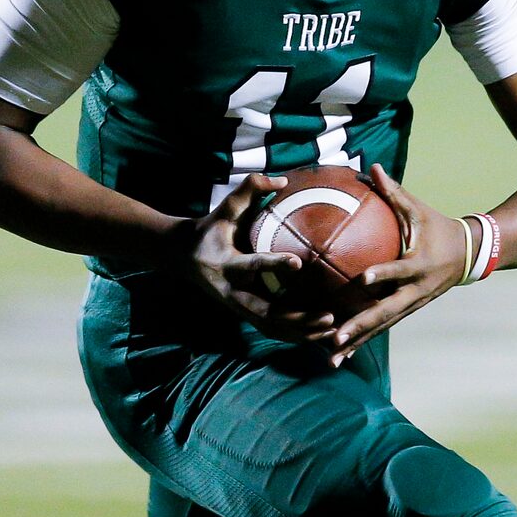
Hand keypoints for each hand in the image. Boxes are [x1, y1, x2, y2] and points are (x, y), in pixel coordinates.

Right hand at [176, 173, 336, 342]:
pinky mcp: (245, 314)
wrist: (182, 257)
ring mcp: (238, 307)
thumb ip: (250, 190)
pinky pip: (272, 330)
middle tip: (328, 316)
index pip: (251, 265)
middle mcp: (231, 292)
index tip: (298, 263)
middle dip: (296, 318)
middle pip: (265, 312)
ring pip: (271, 327)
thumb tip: (282, 179)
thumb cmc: (210, 229)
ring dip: (301, 332)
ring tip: (333, 331)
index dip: (272, 265)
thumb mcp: (224, 208)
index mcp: (225, 264)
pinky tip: (322, 337)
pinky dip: (296, 336)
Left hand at [326, 165, 468, 365]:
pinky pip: (383, 326)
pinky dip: (364, 341)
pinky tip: (342, 355)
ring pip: (382, 325)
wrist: (469, 255)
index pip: (399, 269)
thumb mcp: (419, 210)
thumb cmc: (438, 227)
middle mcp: (416, 290)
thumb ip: (394, 192)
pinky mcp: (407, 310)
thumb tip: (371, 167)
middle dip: (361, 325)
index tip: (363, 279)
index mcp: (419, 263)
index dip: (383, 274)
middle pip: (386, 311)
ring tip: (332, 358)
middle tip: (335, 337)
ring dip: (358, 341)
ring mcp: (412, 304)